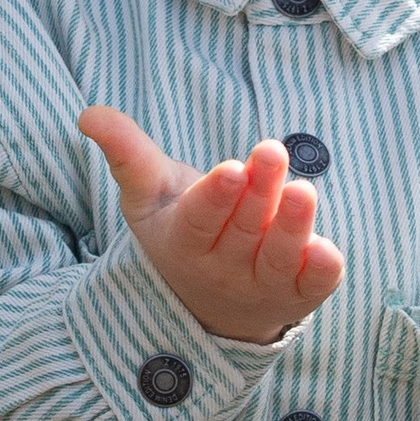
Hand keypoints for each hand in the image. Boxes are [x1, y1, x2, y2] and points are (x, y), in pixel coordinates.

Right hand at [80, 108, 344, 344]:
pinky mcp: (298, 294)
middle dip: (258, 192)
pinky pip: (312, 287)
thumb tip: (89, 114)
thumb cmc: (181, 231)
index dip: (215, 198)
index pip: (199, 221)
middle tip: (271, 151)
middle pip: (241, 230)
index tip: (230, 169)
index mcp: (184, 241)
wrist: (210, 306)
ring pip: (277, 258)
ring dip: (291, 228)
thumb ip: (127, 153)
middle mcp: (223, 268)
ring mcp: (262, 285)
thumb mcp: (148, 195)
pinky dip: (321, 274)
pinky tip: (329, 251)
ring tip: (303, 191)